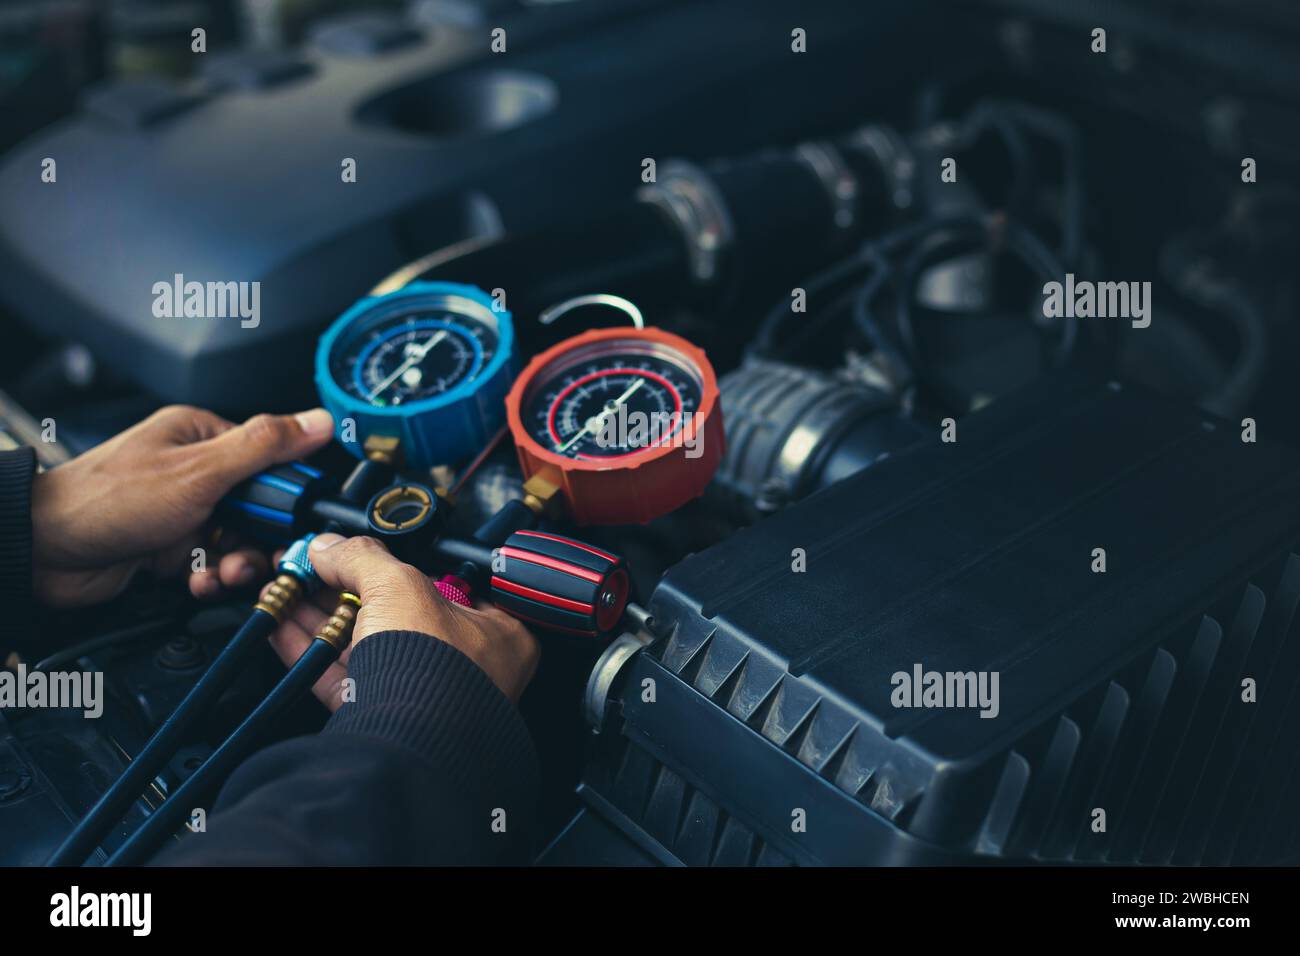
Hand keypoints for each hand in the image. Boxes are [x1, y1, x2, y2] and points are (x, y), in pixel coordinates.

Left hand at [31, 405, 334, 606]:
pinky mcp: (171, 547)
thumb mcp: (199, 470)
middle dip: (259, 539)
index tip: (291, 520)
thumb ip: (263, 446)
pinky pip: (211, 564)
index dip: (285, 494)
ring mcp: (183, 511)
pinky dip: (210, 577)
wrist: (45, 552)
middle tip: (252, 553)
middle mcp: (194, 472)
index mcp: (202, 437)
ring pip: (237, 541)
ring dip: (236, 563)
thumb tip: (315, 422)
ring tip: (222, 572)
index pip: (270, 460)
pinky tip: (197, 579)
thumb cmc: (106, 499)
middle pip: (257, 508)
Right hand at [266, 534, 539, 709]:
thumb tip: (329, 546)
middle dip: (345, 590)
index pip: (448, 586)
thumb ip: (362, 559)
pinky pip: (342, 681)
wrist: (407, 740)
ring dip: (320, 618)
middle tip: (311, 571)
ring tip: (286, 592)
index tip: (362, 556)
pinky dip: (310, 652)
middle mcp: (463, 667)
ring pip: (365, 648)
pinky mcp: (381, 719)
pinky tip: (282, 628)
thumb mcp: (399, 586)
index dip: (401, 567)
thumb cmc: (433, 669)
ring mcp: (420, 695)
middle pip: (397, 616)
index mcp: (494, 633)